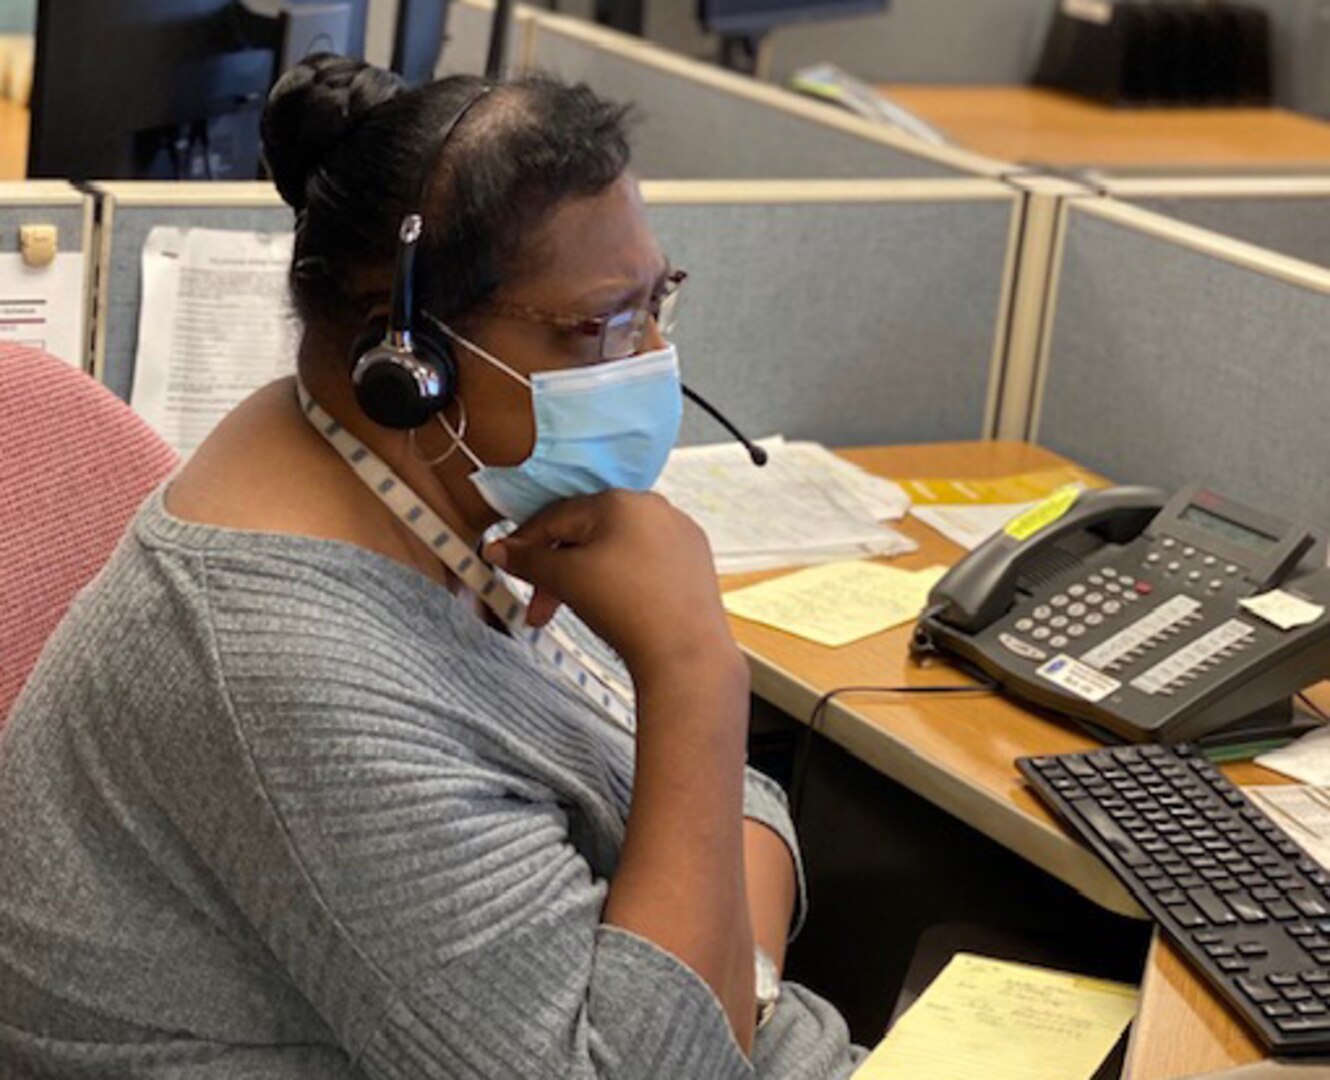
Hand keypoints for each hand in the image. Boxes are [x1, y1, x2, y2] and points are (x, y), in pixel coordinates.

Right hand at [483, 491, 740, 682]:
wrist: (686, 655)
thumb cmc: (624, 608)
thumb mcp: (566, 580)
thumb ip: (528, 561)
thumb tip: (496, 549)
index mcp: (620, 500)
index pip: (557, 515)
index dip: (524, 542)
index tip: (502, 563)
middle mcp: (653, 506)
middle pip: (587, 532)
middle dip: (555, 571)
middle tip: (538, 610)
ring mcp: (679, 532)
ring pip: (615, 547)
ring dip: (584, 577)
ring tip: (573, 611)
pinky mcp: (695, 559)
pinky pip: (644, 560)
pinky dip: (620, 578)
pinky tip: (614, 606)